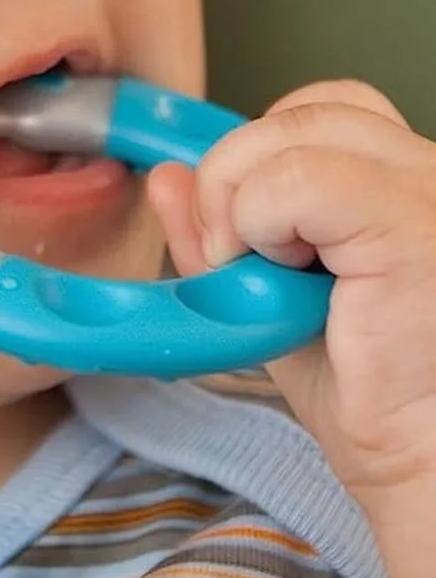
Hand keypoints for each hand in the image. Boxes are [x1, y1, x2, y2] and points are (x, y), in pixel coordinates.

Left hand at [148, 80, 435, 577]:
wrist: (422, 467)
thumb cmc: (368, 394)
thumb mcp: (271, 296)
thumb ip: (218, 232)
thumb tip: (167, 174)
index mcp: (402, 181)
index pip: (318, 111)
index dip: (260, 157)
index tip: (242, 232)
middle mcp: (427, 173)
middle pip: (300, 111)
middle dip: (235, 173)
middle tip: (235, 256)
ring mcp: (427, 193)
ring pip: (289, 131)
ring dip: (241, 200)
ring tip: (265, 273)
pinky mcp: (412, 227)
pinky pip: (295, 177)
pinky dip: (257, 219)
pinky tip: (281, 276)